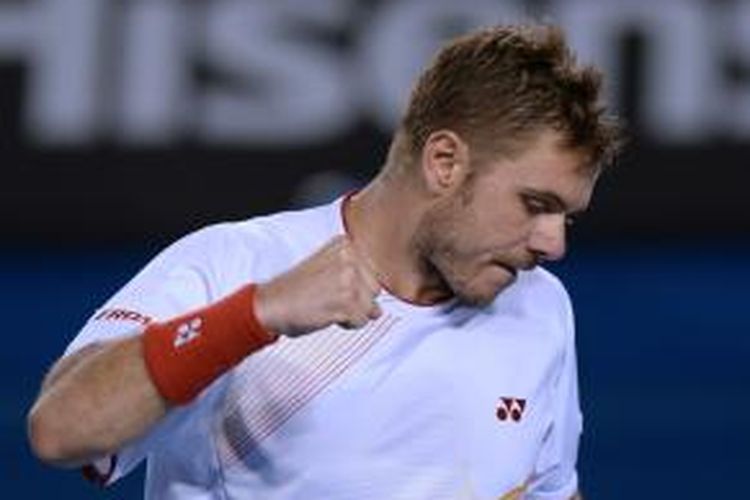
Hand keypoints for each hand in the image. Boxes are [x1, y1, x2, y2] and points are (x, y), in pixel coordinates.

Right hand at [254, 235, 381, 336]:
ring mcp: (348, 279)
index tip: (335, 287)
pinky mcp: (346, 302)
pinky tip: (328, 315)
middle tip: (331, 299)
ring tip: (330, 306)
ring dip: (354, 314)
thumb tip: (378, 286)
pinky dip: (348, 324)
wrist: (271, 304)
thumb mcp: (326, 264)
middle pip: (375, 289)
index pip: (372, 271)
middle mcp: (349, 258)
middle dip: (359, 300)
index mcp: (344, 244)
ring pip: (371, 307)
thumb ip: (353, 267)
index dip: (357, 286)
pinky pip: (362, 321)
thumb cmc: (295, 289)